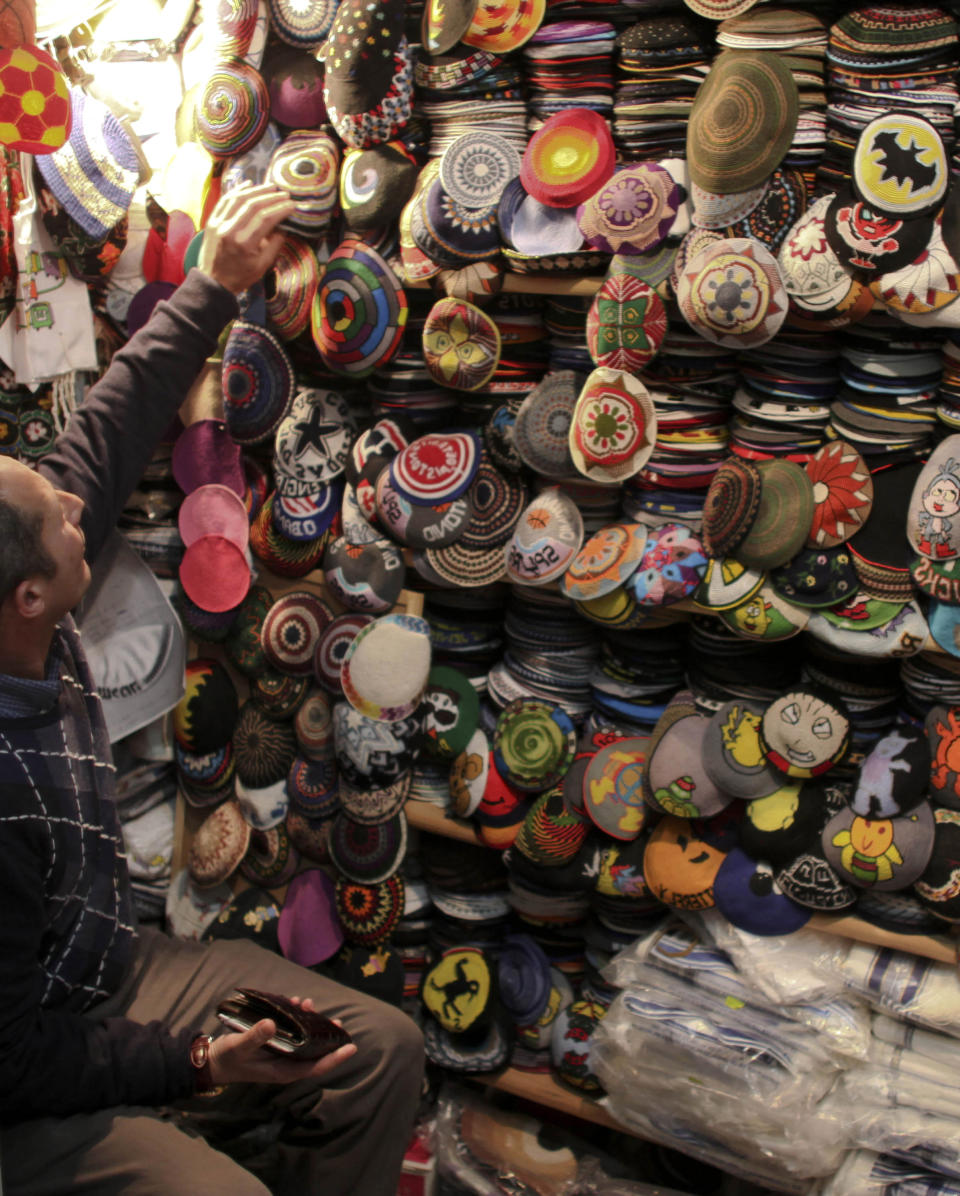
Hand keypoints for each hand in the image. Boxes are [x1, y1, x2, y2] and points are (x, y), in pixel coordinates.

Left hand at [196, 183, 296, 294]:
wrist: (213, 281)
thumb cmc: (241, 276)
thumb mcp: (263, 266)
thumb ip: (274, 244)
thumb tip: (284, 226)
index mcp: (244, 244)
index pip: (266, 218)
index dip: (280, 209)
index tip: (292, 205)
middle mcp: (230, 230)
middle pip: (253, 205)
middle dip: (271, 197)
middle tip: (284, 194)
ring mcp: (218, 223)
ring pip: (238, 198)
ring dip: (256, 190)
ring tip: (270, 187)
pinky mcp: (212, 220)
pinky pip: (225, 200)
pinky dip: (237, 190)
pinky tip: (249, 184)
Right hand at [207, 997, 355, 1086]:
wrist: (211, 1061)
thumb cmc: (227, 1059)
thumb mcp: (239, 1047)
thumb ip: (255, 1037)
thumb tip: (272, 1024)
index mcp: (282, 1071)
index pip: (315, 1068)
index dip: (334, 1059)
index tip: (351, 1048)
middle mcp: (285, 1063)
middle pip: (314, 1053)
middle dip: (327, 1038)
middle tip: (338, 1021)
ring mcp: (281, 1053)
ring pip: (304, 1040)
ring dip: (310, 1023)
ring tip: (310, 1004)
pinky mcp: (274, 1043)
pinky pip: (292, 1032)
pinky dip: (296, 1018)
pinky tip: (295, 1003)